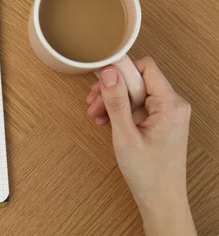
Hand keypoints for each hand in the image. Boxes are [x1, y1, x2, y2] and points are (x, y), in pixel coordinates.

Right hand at [86, 57, 195, 234]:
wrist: (160, 199)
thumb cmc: (148, 173)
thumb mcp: (125, 135)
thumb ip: (116, 102)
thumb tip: (108, 73)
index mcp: (171, 105)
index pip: (146, 68)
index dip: (121, 70)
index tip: (100, 78)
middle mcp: (173, 105)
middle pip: (137, 80)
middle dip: (112, 89)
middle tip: (93, 102)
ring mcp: (167, 113)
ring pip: (134, 93)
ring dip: (113, 100)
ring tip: (96, 114)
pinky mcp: (160, 121)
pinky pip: (137, 105)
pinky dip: (120, 110)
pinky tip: (106, 121)